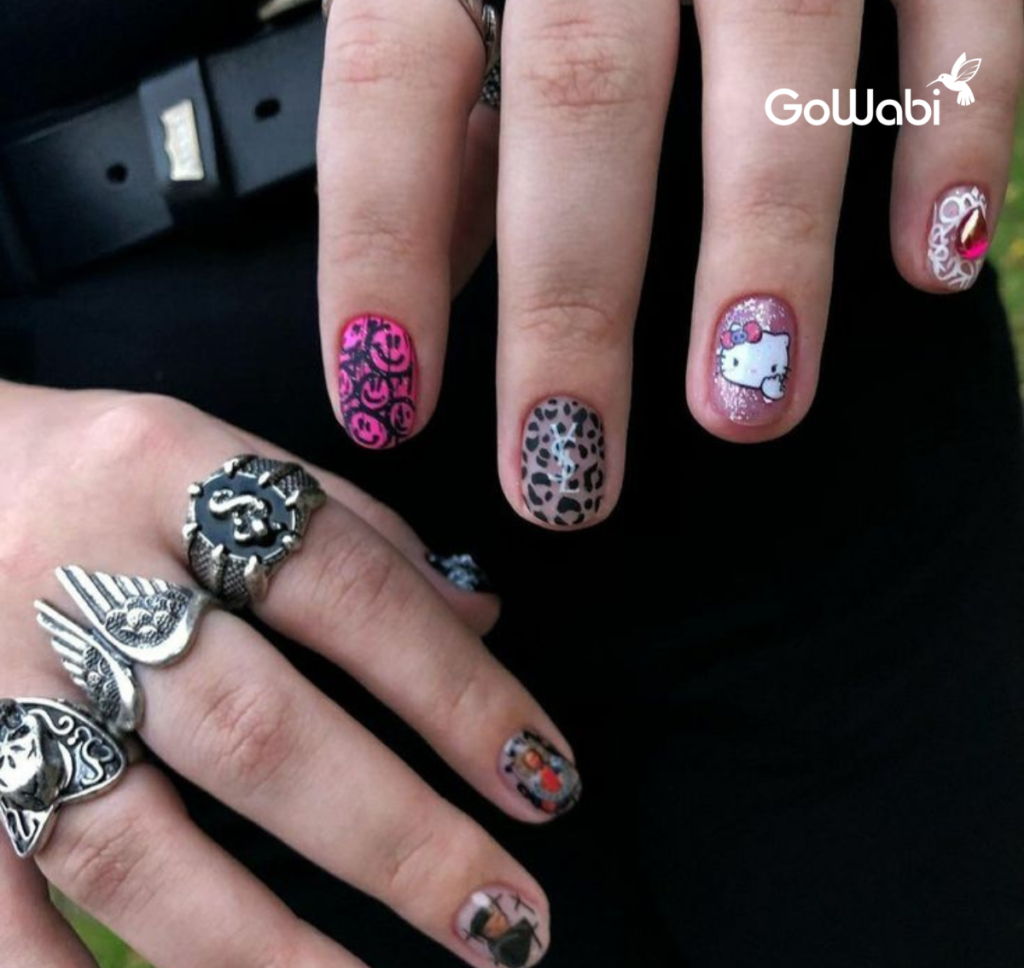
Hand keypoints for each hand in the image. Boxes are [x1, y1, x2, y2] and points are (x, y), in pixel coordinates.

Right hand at [0, 384, 580, 967]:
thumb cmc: (94, 476)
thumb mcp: (216, 458)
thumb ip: (349, 532)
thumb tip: (483, 618)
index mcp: (171, 471)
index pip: (352, 586)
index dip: (460, 690)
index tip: (546, 783)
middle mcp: (75, 574)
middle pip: (256, 731)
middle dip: (397, 841)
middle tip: (508, 923)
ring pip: (128, 846)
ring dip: (262, 957)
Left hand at [314, 0, 1021, 522]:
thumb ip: (438, 126)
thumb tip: (418, 287)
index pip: (390, 86)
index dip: (380, 255)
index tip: (383, 407)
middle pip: (581, 100)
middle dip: (573, 310)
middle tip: (569, 476)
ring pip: (774, 58)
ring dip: (764, 253)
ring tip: (747, 410)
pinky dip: (950, 132)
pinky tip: (931, 270)